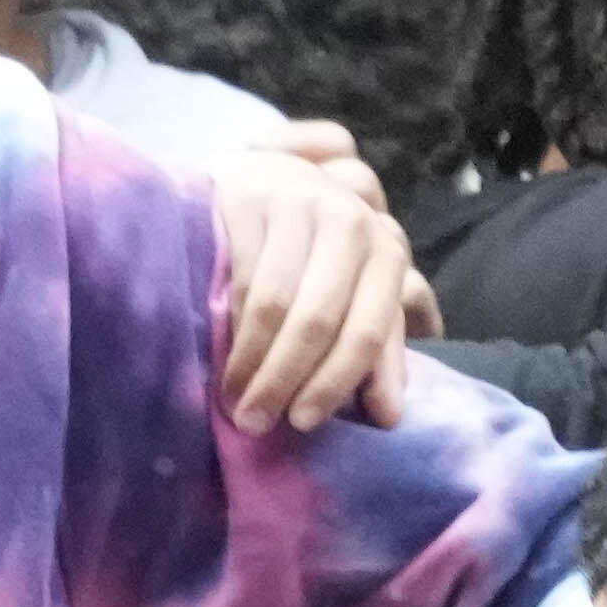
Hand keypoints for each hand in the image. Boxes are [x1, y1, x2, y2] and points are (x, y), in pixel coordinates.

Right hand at [200, 131, 425, 431]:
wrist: (257, 182)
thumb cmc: (309, 252)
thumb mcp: (349, 294)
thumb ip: (372, 347)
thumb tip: (389, 417)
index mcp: (385, 253)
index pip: (369, 329)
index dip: (337, 381)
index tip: (303, 424)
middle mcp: (352, 224)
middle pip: (320, 320)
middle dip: (287, 379)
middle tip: (256, 422)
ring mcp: (301, 207)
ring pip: (277, 306)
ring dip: (251, 363)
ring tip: (231, 402)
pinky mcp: (251, 201)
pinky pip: (241, 280)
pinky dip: (230, 329)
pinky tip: (217, 359)